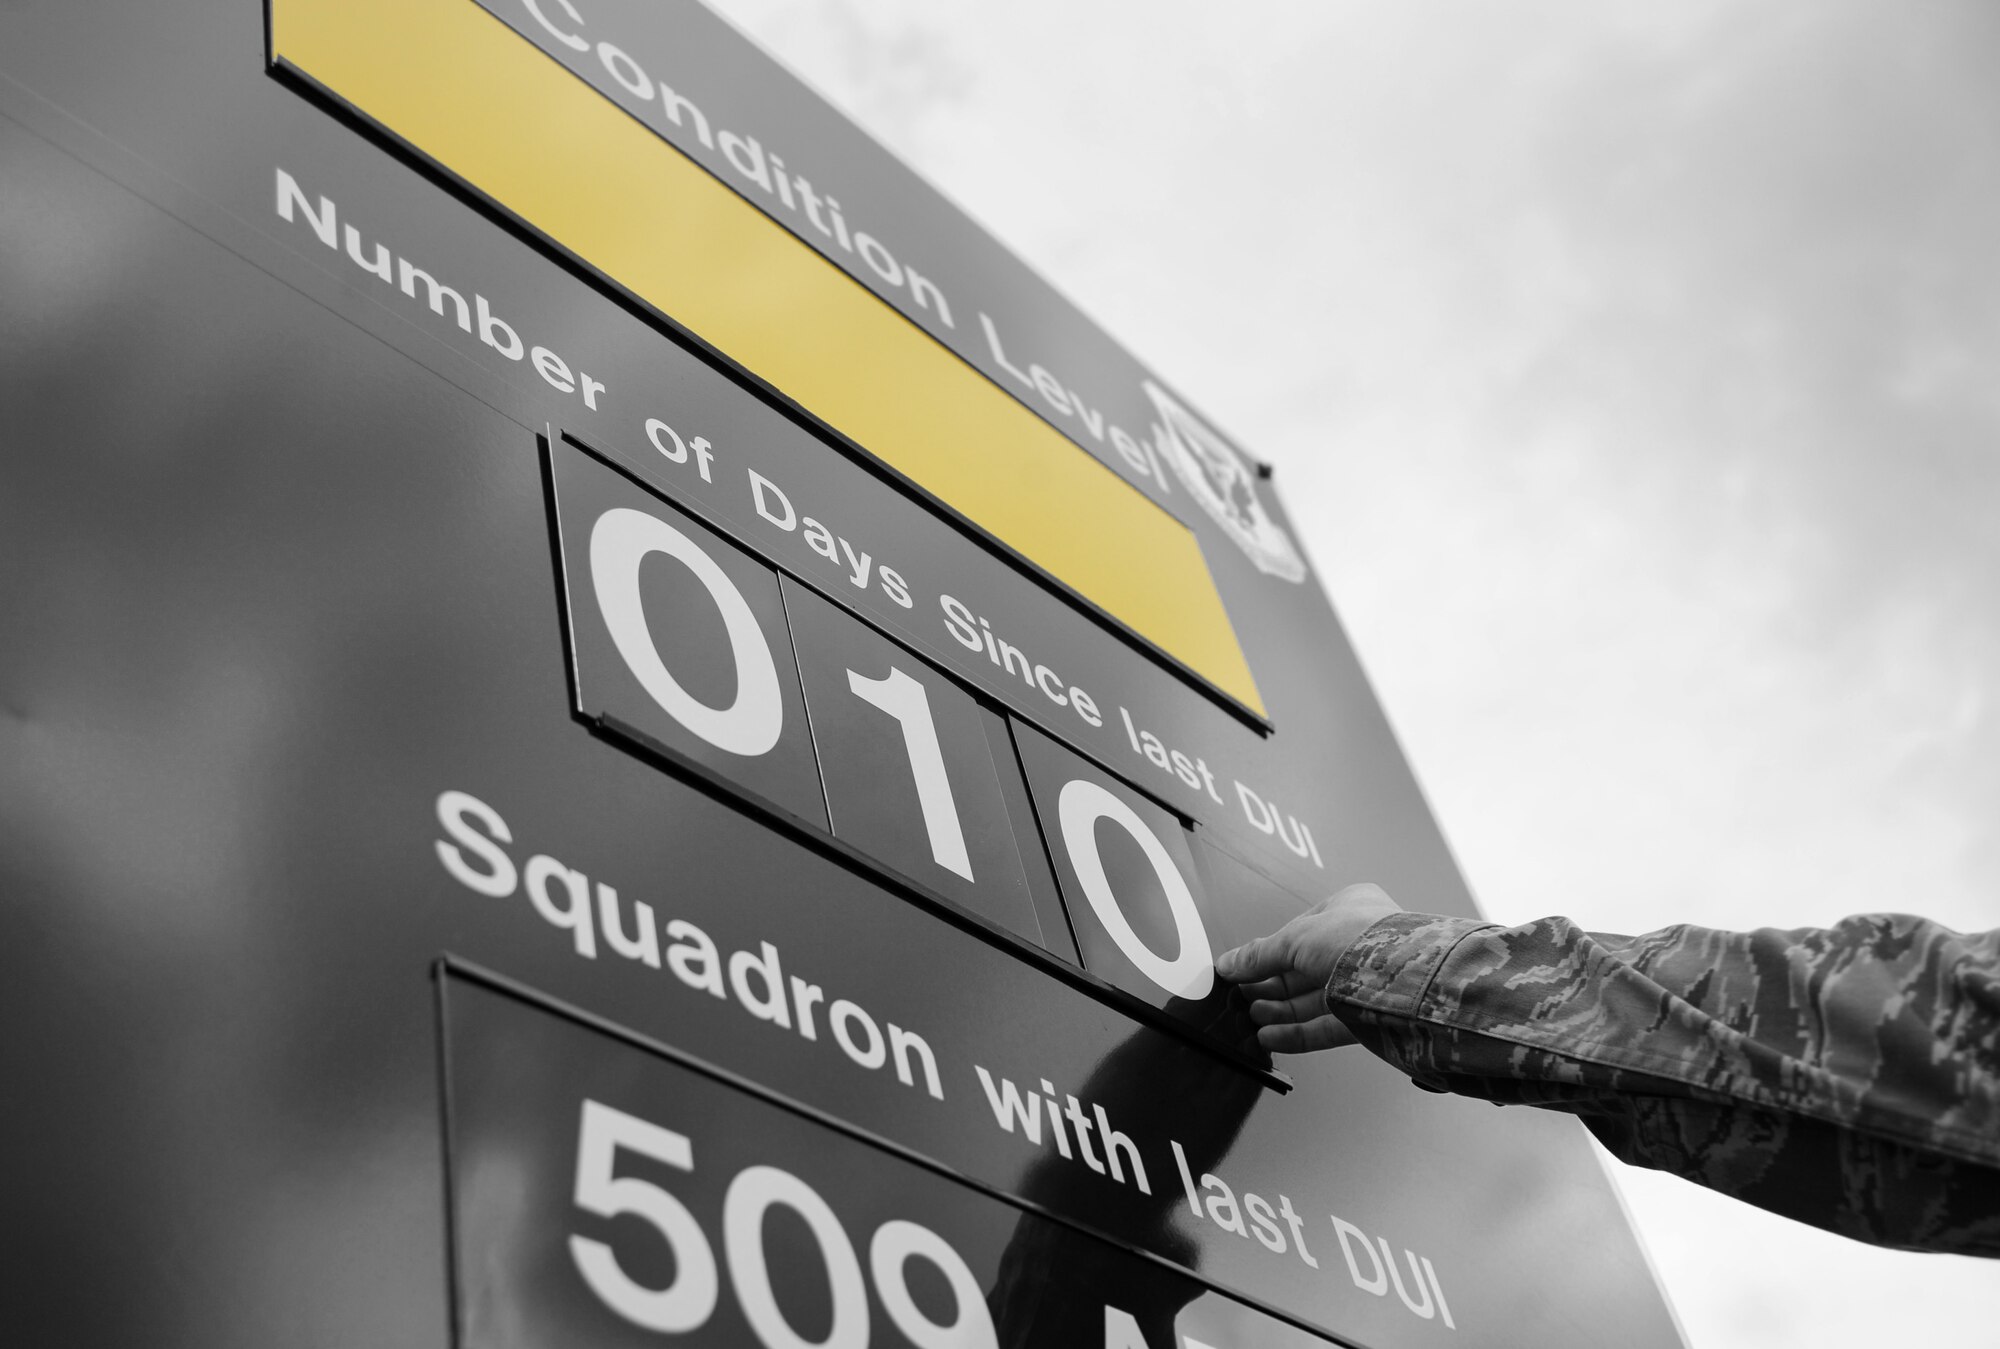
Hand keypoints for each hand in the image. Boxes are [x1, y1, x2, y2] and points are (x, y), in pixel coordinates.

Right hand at [1214, 883, 1402, 1053]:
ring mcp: (1366, 984)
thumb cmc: (1363, 940)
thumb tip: (1229, 963)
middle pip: (1303, 969)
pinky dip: (1297, 1033)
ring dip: (1280, 1010)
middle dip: (1270, 985)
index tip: (1239, 969)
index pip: (1298, 934)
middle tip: (1240, 997)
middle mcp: (1359, 945)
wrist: (1407, 979)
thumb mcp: (1297, 937)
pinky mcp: (1370, 1019)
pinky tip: (1271, 1038)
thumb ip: (1260, 954)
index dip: (1266, 953)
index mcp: (1348, 909)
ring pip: (1313, 1000)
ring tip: (1251, 1018)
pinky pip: (1327, 1027)